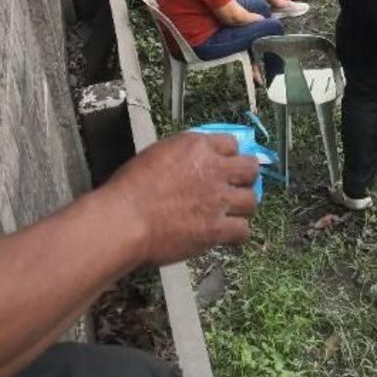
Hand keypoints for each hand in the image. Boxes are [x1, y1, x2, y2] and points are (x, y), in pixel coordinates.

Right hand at [95, 132, 259, 268]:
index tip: (224, 163)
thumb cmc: (129, 188)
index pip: (230, 143)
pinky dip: (236, 232)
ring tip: (231, 211)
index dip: (228, 155)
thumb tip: (191, 163)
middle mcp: (214, 170)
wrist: (125, 219)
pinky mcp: (217, 229)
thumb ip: (181, 156)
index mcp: (196, 147)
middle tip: (236, 185)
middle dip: (245, 176)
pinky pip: (243, 230)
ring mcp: (219, 200)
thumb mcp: (155, 155)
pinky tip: (226, 233)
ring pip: (251, 200)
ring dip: (242, 205)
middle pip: (250, 168)